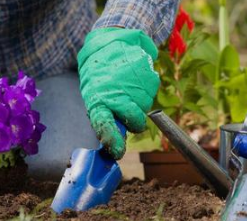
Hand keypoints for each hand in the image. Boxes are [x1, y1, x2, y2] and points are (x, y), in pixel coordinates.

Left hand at [78, 28, 159, 158]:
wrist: (110, 43)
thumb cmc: (99, 76)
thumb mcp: (94, 95)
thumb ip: (105, 115)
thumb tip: (115, 138)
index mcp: (97, 100)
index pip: (104, 125)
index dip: (112, 139)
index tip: (117, 151)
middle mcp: (117, 95)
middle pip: (135, 121)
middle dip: (135, 123)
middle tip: (129, 115)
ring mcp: (135, 86)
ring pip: (145, 108)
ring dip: (138, 103)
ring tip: (127, 87)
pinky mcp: (149, 77)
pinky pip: (151, 93)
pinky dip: (145, 91)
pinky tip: (134, 80)